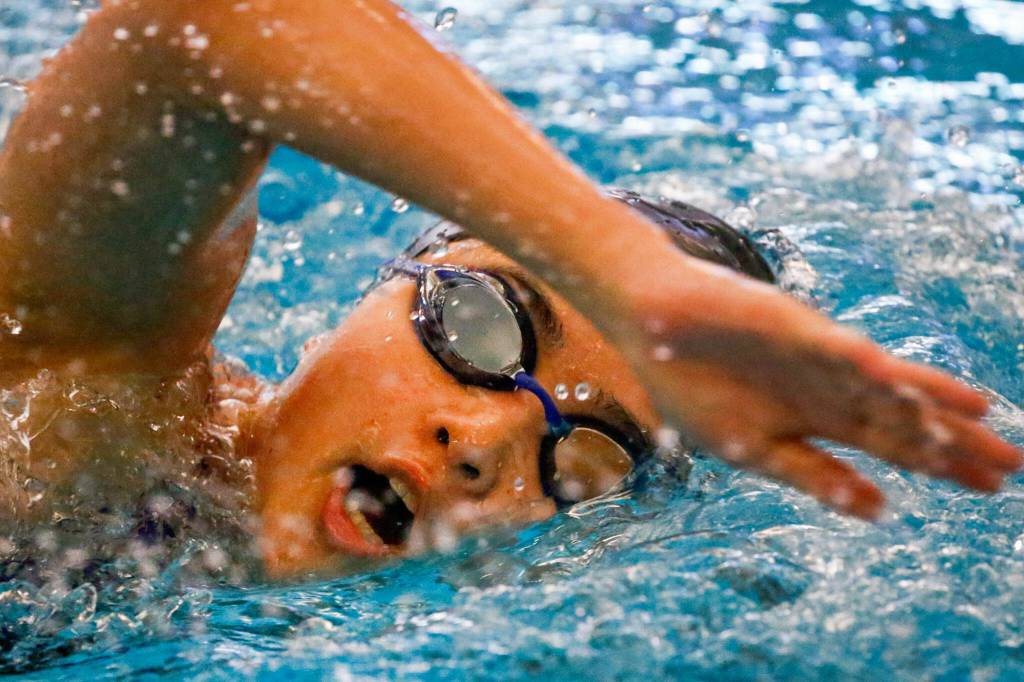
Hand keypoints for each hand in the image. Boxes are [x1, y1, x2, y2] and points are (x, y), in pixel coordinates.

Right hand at [624, 260, 1020, 518]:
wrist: (652, 325)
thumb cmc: (694, 385)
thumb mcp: (752, 449)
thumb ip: (812, 475)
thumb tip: (879, 510)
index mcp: (815, 418)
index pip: (890, 445)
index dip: (938, 464)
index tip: (989, 488)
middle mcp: (827, 387)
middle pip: (900, 418)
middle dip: (954, 442)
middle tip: (1013, 465)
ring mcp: (812, 356)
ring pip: (879, 384)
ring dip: (927, 402)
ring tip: (984, 420)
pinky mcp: (787, 329)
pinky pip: (830, 352)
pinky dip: (864, 368)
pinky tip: (902, 382)